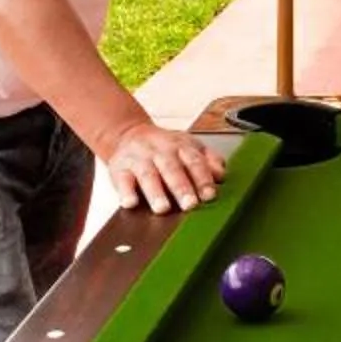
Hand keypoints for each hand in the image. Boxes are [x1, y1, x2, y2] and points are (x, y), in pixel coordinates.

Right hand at [102, 119, 222, 214]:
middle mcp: (160, 151)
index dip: (202, 178)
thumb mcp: (190, 147)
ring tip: (162, 208)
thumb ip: (208, 160)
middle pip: (172, 168)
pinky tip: (131, 203)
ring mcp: (139, 159)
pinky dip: (125, 191)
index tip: (209, 195)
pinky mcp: (119, 169)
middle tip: (190, 204)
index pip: (194, 161)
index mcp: (181, 146)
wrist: (129, 134)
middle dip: (182, 187)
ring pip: (147, 174)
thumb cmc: (165, 148)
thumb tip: (221, 175)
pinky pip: (121, 180)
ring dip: (155, 192)